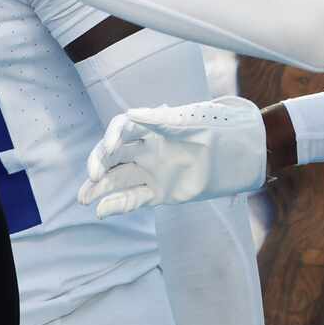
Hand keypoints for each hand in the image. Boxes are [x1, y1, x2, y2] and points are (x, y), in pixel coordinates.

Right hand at [80, 99, 268, 218]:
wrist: (239, 153)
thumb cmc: (215, 129)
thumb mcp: (190, 121)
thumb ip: (160, 119)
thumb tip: (131, 114)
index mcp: (151, 127)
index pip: (122, 129)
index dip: (112, 137)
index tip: (109, 147)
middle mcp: (146, 149)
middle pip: (113, 156)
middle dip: (99, 164)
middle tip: (93, 176)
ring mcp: (151, 171)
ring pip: (119, 179)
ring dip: (100, 188)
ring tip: (84, 198)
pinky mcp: (159, 192)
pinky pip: (134, 198)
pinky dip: (118, 205)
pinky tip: (102, 210)